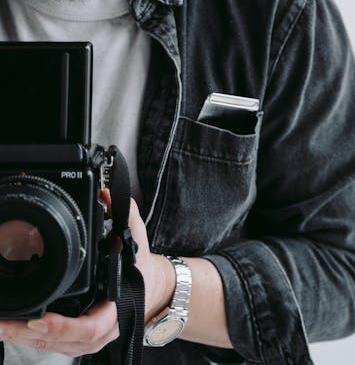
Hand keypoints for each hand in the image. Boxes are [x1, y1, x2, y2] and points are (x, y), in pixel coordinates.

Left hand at [0, 199, 174, 356]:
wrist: (153, 289)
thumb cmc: (142, 268)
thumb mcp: (137, 239)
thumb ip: (125, 215)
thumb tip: (107, 193)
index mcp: (117, 308)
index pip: (90, 327)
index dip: (63, 328)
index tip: (39, 320)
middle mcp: (102, 330)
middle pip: (61, 342)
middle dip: (29, 334)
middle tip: (3, 322)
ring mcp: (88, 340)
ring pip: (52, 347)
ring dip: (23, 338)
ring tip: (0, 324)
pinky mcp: (78, 341)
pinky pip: (51, 346)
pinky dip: (29, 338)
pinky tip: (11, 328)